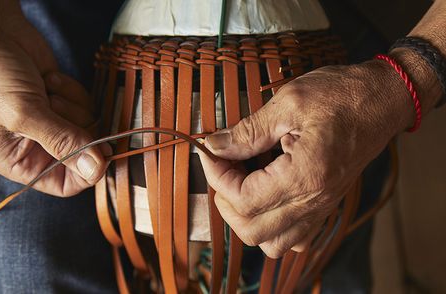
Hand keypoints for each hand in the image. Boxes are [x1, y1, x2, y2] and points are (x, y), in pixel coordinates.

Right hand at [0, 9, 108, 196]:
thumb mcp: (24, 114)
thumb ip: (62, 142)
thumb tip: (95, 170)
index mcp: (19, 162)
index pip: (67, 184)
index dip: (87, 170)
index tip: (100, 150)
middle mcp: (39, 147)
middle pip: (85, 154)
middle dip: (74, 126)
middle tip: (51, 104)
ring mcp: (54, 123)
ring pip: (90, 127)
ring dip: (73, 104)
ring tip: (44, 89)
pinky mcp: (64, 101)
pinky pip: (88, 105)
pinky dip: (74, 91)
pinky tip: (50, 79)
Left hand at [198, 61, 412, 257]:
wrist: (383, 100)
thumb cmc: (341, 95)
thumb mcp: (289, 103)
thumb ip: (248, 131)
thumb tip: (215, 145)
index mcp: (305, 175)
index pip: (244, 199)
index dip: (217, 177)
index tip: (211, 152)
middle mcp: (315, 200)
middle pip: (253, 231)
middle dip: (226, 202)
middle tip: (223, 168)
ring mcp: (322, 207)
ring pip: (273, 244)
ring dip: (247, 219)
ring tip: (242, 184)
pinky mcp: (325, 205)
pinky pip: (295, 237)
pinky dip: (272, 226)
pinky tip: (267, 195)